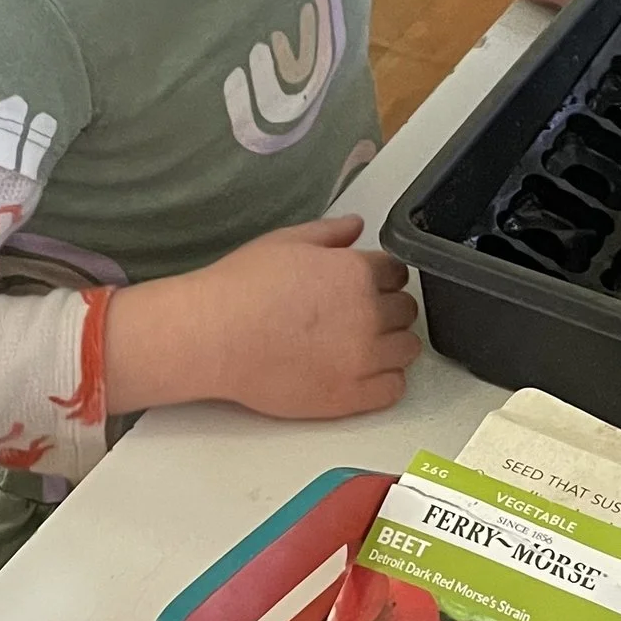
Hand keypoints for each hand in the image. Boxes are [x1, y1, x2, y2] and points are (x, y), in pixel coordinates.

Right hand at [142, 217, 420, 419]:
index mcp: (357, 273)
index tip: (367, 286)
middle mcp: (369, 314)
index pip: (398, 272)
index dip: (382, 277)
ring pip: (408, 349)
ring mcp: (363, 358)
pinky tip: (361, 372)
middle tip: (358, 316)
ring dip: (391, 344)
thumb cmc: (240, 290)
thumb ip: (330, 233)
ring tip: (360, 344)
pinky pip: (394, 389)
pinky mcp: (351, 395)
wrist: (212, 338)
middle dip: (387, 309)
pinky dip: (385, 381)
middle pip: (406, 310)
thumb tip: (356, 226)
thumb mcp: (286, 242)